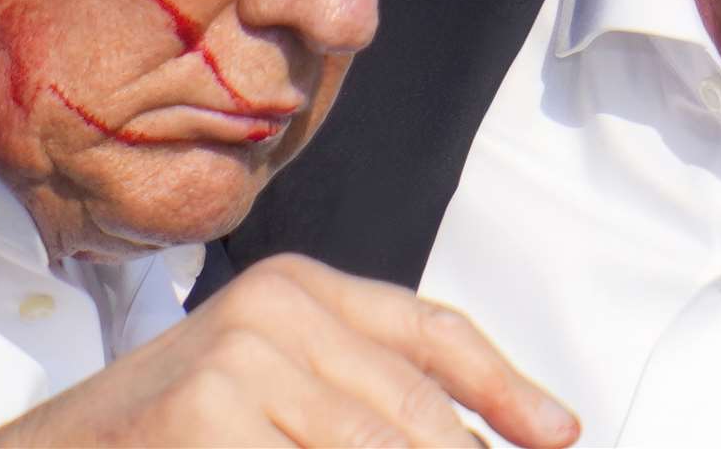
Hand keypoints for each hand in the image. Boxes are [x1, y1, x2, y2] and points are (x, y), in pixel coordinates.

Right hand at [0, 254, 578, 447]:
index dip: (505, 390)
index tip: (557, 435)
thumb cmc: (163, 433)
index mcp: (296, 287)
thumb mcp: (268, 384)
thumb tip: (488, 433)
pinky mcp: (210, 414)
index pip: (430, 330)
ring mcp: (241, 360)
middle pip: (420, 418)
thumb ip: (359, 399)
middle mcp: (275, 306)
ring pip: (381, 448)